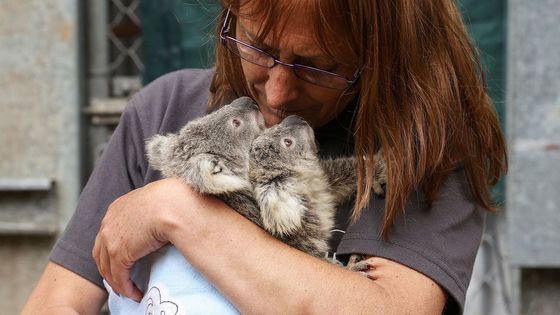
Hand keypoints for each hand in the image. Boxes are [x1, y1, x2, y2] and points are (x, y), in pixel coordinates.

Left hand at [92, 178, 199, 300]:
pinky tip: (135, 293)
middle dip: (109, 271)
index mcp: (115, 209)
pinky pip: (119, 277)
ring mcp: (110, 238)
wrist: (171, 204)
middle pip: (101, 254)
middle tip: (120, 282)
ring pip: (108, 269)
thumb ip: (144, 214)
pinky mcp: (119, 253)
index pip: (106, 236)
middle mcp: (107, 223)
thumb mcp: (150, 203)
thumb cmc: (170, 201)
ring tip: (129, 291)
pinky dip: (126, 288)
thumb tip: (154, 222)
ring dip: (118, 284)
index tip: (119, 264)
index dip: (111, 253)